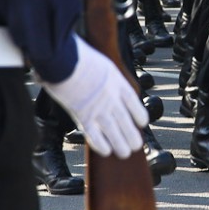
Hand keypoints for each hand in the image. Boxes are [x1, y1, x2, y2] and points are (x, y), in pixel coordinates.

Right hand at [43, 35, 148, 158]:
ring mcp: (99, 109)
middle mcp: (112, 99)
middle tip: (136, 145)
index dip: (140, 116)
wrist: (66, 61)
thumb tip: (101, 78)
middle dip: (132, 136)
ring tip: (125, 153)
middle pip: (127, 122)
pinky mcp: (83, 117)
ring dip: (121, 145)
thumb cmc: (78, 56)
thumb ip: (104, 74)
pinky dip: (102, 145)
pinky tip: (106, 151)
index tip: (142, 123)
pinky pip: (95, 136)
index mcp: (118, 83)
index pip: (134, 104)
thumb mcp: (101, 62)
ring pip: (114, 133)